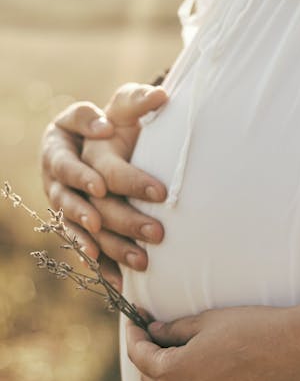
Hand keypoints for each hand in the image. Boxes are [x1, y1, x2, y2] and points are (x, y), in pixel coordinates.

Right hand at [41, 83, 167, 288]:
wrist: (102, 146)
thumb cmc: (111, 122)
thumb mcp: (117, 108)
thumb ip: (134, 102)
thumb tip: (161, 97)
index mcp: (59, 149)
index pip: (70, 165)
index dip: (83, 176)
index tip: (102, 186)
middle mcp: (58, 182)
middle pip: (81, 205)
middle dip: (118, 218)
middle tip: (153, 230)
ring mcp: (67, 207)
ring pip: (87, 231)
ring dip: (114, 246)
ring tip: (142, 260)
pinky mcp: (80, 227)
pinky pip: (90, 249)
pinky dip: (105, 266)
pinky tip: (123, 282)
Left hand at [126, 304, 299, 380]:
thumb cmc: (253, 329)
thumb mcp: (207, 321)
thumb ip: (174, 329)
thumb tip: (154, 331)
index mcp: (174, 374)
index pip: (139, 356)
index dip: (133, 336)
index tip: (135, 321)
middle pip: (153, 380)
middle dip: (149, 356)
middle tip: (155, 332)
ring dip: (172, 374)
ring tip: (183, 349)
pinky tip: (209, 368)